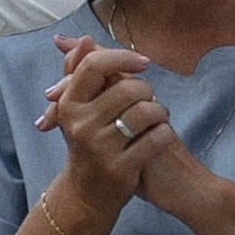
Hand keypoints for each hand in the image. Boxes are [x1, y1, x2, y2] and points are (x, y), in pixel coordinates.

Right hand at [37, 36, 174, 234]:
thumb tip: (83, 39)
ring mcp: (100, 148)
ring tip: (157, 119)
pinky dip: (164, 134)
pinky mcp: (122, 168)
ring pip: (147, 111)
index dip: (124, 58)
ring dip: (160, 113)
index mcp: (69, 105)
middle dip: (148, 91)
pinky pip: (157, 137)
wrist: (87, 195)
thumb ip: (78, 72)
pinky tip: (159, 138)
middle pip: (130, 88)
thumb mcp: (76, 110)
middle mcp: (81, 125)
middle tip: (150, 101)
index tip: (144, 62)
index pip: (95, 66)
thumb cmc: (88, 143)